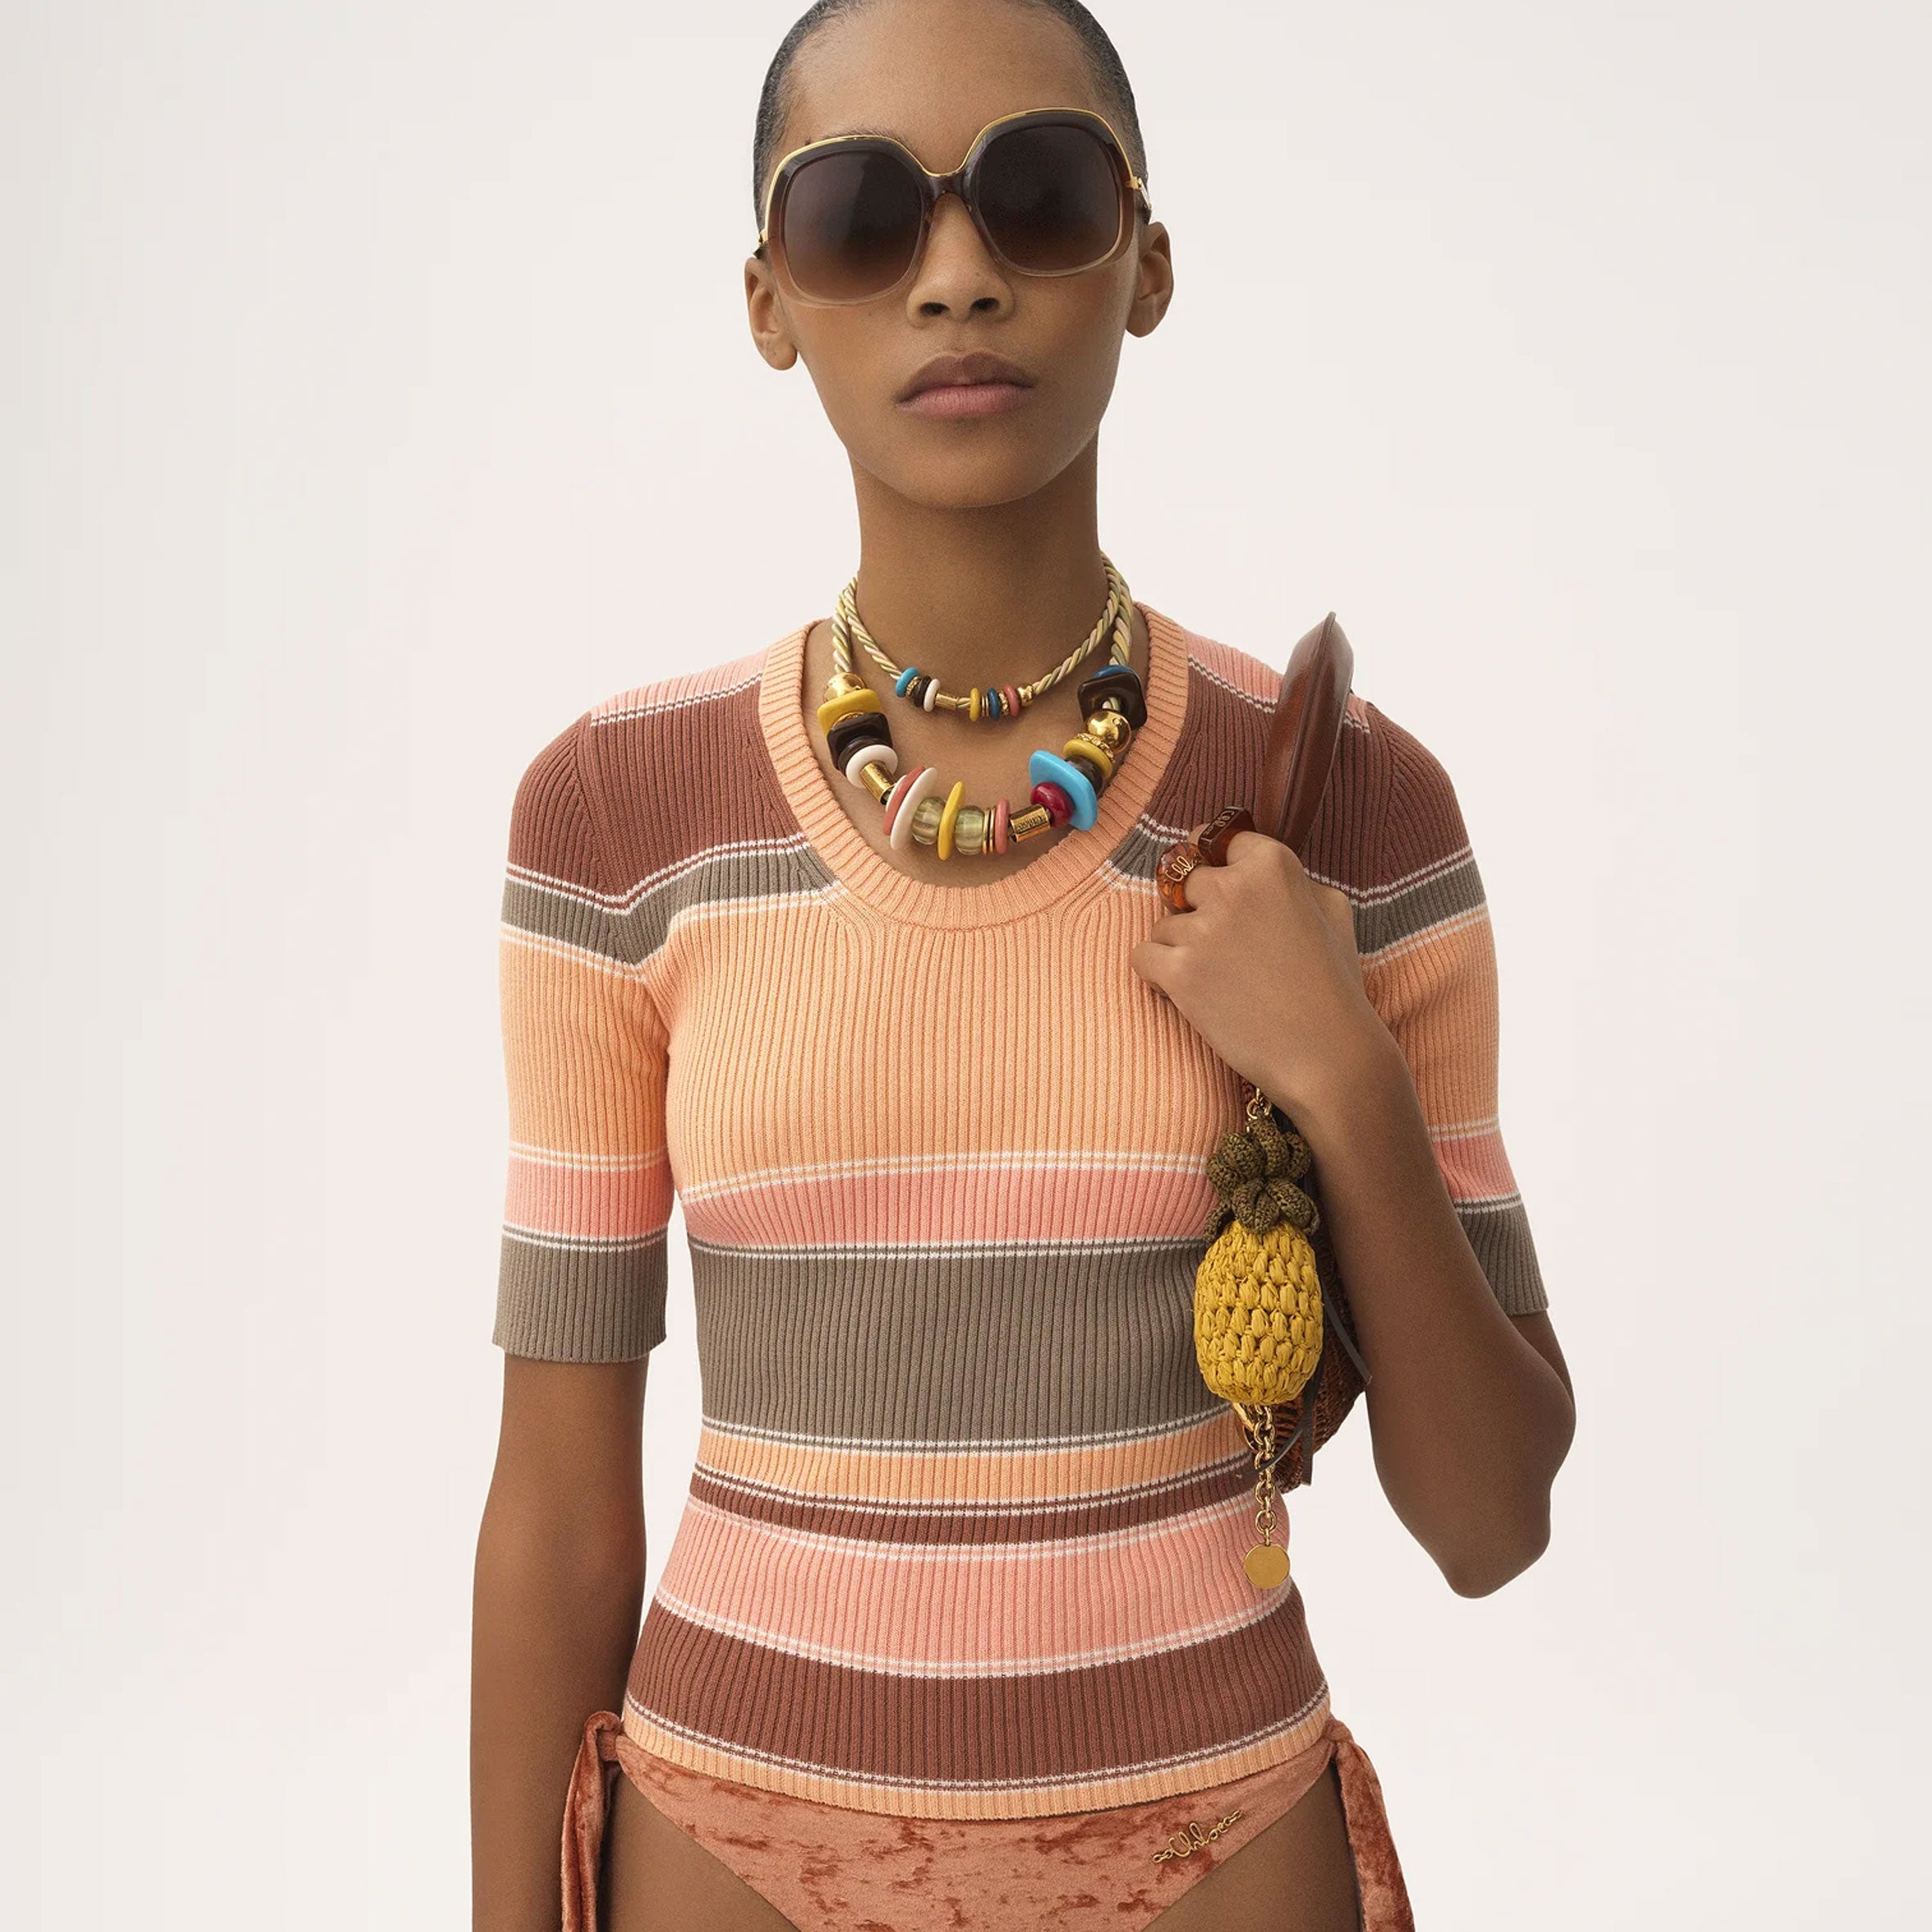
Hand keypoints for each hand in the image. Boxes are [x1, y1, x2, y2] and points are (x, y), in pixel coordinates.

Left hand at [1129, 824, 1384, 1120]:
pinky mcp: (1180, 972)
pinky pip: (1141, 956)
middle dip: (1194, 909)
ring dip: (1179, 948)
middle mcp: (1234, 888)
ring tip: (1216, 980)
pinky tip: (1184, 992)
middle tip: (1218, 945)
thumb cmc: (1334, 988)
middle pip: (1183, 881)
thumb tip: (1255, 869)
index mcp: (1272, 865)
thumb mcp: (1332, 912)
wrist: (1327, 1055)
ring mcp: (1204, 930)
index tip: (1205, 876)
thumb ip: (1294, 880)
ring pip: (1162, 924)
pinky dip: (1156, 975)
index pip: (1215, 839)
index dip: (1207, 859)